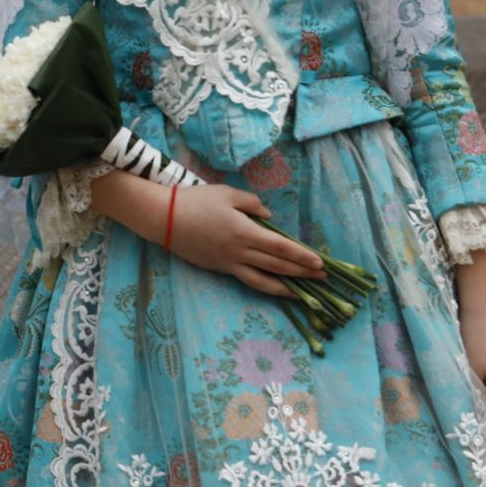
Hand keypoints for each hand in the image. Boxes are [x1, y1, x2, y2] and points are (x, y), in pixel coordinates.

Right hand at [164, 185, 323, 297]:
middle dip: (302, 273)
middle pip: (277, 266)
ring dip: (286, 287)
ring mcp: (229, 263)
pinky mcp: (219, 268)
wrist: (164, 219)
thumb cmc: (196, 201)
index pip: (281, 248)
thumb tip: (268, 217)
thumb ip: (252, 203)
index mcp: (245, 232)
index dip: (302, 256)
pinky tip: (274, 286)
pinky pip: (247, 279)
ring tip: (302, 293)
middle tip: (322, 279)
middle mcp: (240, 252)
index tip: (319, 263)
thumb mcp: (227, 193)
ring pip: (263, 280)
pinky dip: (265, 285)